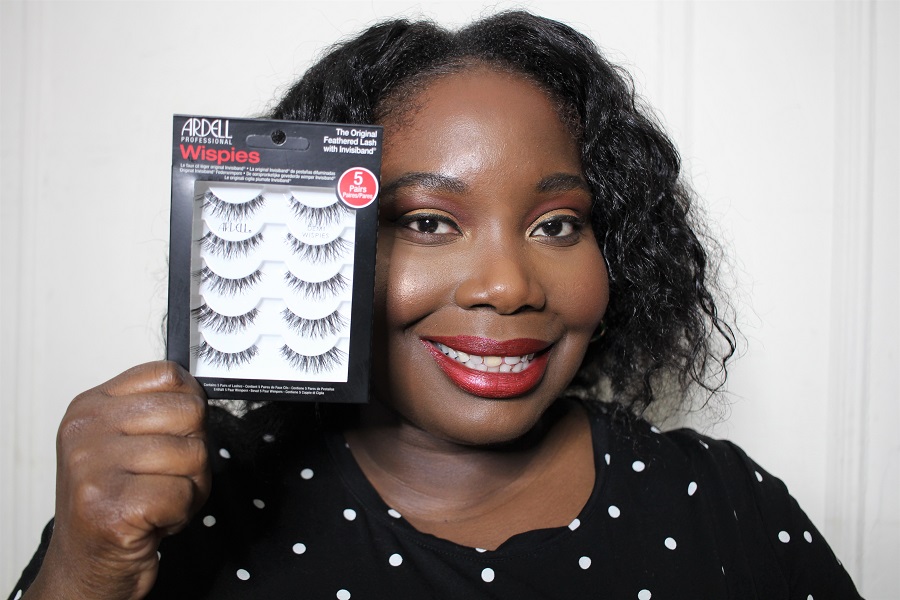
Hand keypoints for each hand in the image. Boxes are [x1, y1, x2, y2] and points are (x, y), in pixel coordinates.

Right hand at [26, 361, 209, 599]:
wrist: (86, 566)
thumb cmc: (115, 503)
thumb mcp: (125, 442)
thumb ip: (156, 410)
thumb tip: (199, 389)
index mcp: (91, 406)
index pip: (167, 374)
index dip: (190, 404)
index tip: (176, 431)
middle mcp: (87, 431)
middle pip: (190, 412)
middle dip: (195, 450)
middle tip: (167, 475)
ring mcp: (93, 467)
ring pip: (194, 454)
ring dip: (190, 486)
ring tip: (158, 499)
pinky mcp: (111, 506)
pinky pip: (184, 492)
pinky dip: (181, 512)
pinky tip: (153, 519)